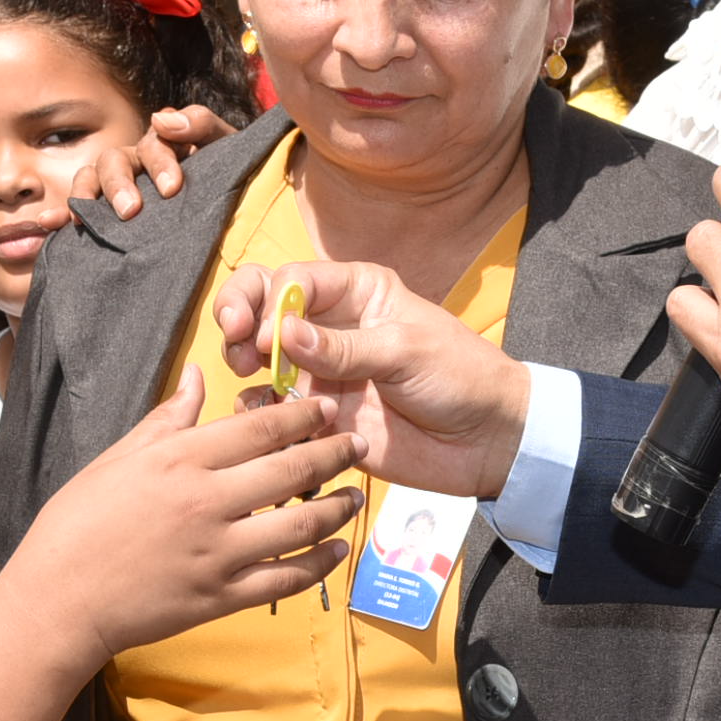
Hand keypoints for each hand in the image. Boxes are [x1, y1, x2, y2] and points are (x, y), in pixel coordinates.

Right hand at [0, 377, 358, 667]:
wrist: (58, 600)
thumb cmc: (76, 525)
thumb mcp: (117, 458)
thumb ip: (168, 418)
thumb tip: (200, 375)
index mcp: (179, 461)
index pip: (260, 429)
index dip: (302, 416)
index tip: (326, 408)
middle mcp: (206, 502)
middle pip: (291, 471)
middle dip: (333, 454)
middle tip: (355, 444)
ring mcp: (217, 553)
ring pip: (299, 526)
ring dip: (336, 509)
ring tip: (354, 496)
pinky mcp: (221, 597)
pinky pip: (286, 579)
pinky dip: (318, 565)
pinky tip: (336, 551)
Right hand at [72, 103, 236, 220]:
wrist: (234, 212)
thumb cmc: (228, 174)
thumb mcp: (225, 146)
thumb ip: (202, 124)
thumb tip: (162, 118)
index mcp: (162, 145)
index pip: (153, 144)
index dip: (160, 162)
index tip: (172, 188)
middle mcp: (134, 163)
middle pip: (114, 162)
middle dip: (119, 185)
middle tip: (131, 211)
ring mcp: (116, 188)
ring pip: (89, 180)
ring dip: (85, 195)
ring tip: (84, 218)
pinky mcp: (105, 215)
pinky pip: (76, 210)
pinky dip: (59, 214)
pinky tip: (49, 223)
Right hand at [214, 260, 529, 499]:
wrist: (486, 441)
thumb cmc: (460, 377)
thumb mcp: (406, 351)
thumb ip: (344, 347)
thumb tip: (282, 333)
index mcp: (355, 292)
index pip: (290, 279)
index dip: (269, 302)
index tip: (266, 336)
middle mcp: (329, 326)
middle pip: (261, 305)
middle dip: (237, 315)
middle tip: (234, 341)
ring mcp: (320, 371)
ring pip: (256, 356)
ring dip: (240, 361)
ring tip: (246, 377)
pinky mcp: (317, 415)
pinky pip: (271, 409)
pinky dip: (256, 410)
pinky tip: (265, 417)